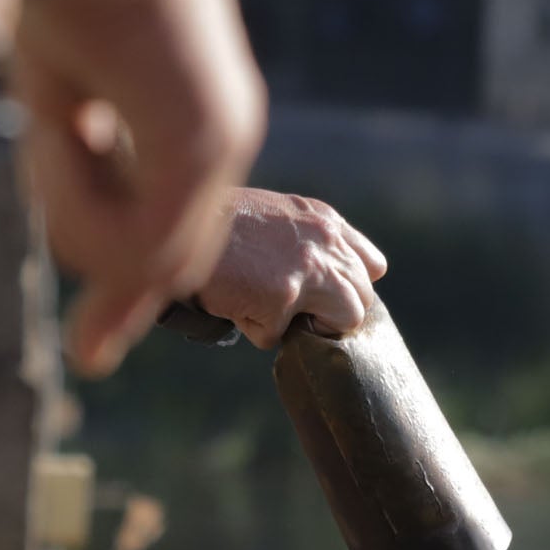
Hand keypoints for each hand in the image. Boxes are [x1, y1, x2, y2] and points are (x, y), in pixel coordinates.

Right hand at [11, 0, 263, 374]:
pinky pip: (140, 229)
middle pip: (158, 257)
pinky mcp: (202, 136)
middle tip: (74, 262)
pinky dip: (78, 192)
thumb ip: (76, 165)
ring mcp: (221, 138)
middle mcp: (222, 135)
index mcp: (192, 121)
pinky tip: (61, 119)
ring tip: (53, 108)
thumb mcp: (60, 96)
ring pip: (141, 250)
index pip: (169, 239)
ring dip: (71, 198)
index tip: (93, 352)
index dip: (125, 294)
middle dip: (104, 262)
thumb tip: (69, 236)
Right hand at [191, 191, 389, 347]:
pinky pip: (276, 336)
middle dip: (330, 314)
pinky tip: (232, 302)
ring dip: (308, 327)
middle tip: (291, 310)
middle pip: (363, 299)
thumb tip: (317, 282)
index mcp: (324, 221)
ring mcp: (308, 271)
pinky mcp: (282, 299)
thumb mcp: (277, 214)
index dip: (348, 288)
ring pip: (344, 320)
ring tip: (269, 309)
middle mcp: (325, 242)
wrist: (179, 215)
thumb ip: (306, 240)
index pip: (371, 266)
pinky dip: (251, 328)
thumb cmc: (218, 219)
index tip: (323, 298)